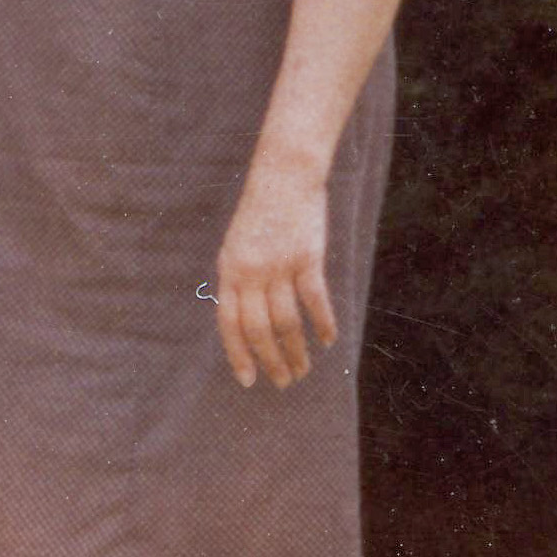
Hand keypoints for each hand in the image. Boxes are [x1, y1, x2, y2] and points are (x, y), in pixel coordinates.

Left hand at [211, 165, 333, 389]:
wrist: (284, 175)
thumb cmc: (261, 214)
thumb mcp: (236, 246)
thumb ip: (238, 281)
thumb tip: (244, 322)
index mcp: (229, 271)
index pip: (229, 324)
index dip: (238, 354)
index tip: (248, 380)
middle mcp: (250, 272)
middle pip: (259, 329)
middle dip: (271, 361)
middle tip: (284, 381)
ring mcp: (278, 265)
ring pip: (287, 321)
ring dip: (297, 350)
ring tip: (304, 368)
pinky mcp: (307, 257)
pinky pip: (314, 300)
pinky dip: (323, 323)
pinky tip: (328, 340)